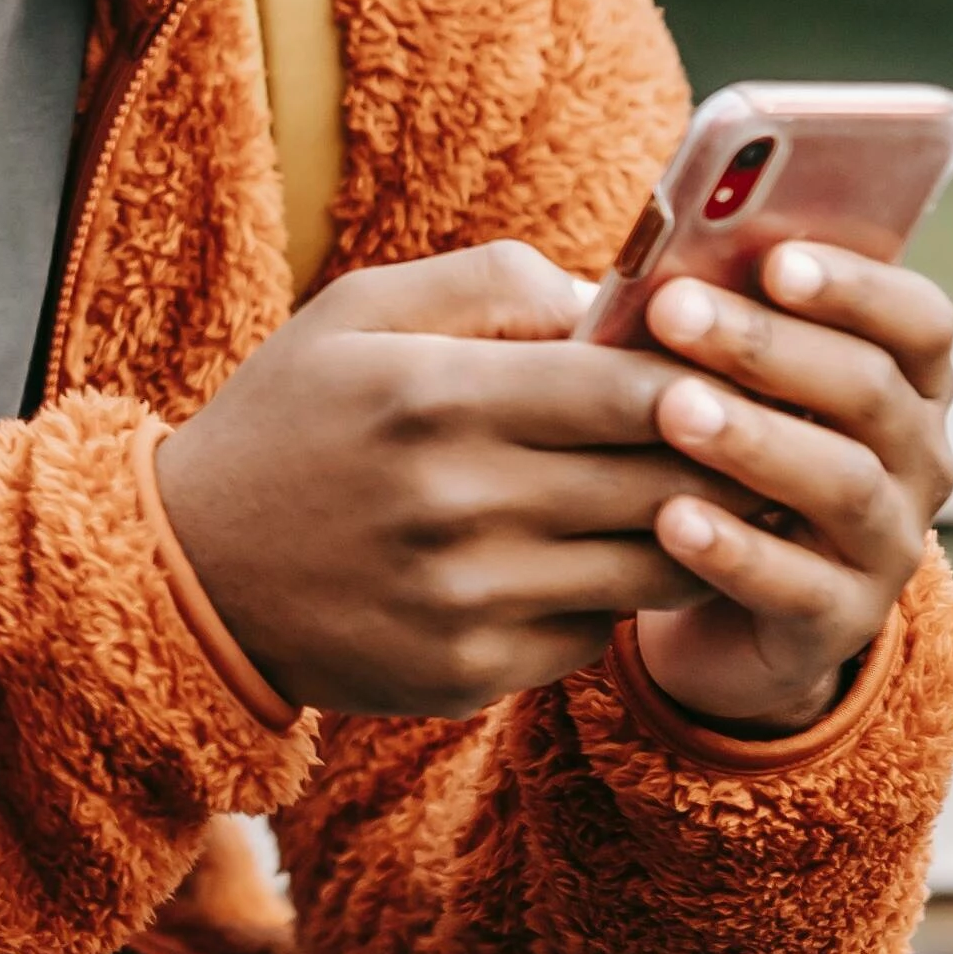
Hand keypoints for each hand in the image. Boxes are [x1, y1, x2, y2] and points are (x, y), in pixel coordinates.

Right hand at [151, 243, 766, 716]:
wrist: (188, 573)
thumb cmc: (290, 420)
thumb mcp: (361, 312)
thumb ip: (496, 281)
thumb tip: (622, 300)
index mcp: (435, 396)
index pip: (631, 389)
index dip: (707, 379)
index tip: (734, 369)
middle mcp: (457, 502)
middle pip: (663, 483)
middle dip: (728, 456)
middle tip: (763, 435)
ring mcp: (466, 599)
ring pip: (651, 569)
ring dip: (695, 534)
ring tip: (711, 499)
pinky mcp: (469, 672)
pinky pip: (595, 634)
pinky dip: (611, 597)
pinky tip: (596, 562)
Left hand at [618, 242, 952, 734]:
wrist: (724, 612)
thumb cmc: (721, 458)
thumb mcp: (732, 389)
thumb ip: (718, 327)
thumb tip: (657, 265)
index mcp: (907, 384)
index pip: (920, 322)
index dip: (856, 287)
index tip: (774, 258)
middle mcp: (919, 461)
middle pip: (869, 390)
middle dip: (768, 345)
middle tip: (674, 310)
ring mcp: (888, 546)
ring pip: (842, 484)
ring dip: (755, 440)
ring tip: (674, 410)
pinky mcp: (839, 624)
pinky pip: (795, 586)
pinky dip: (735, 549)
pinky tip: (670, 519)